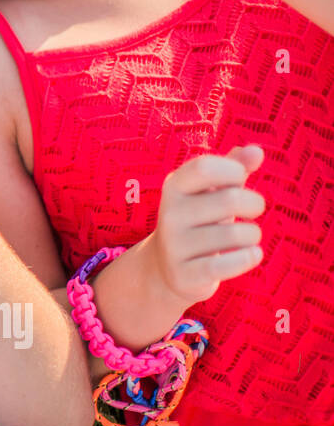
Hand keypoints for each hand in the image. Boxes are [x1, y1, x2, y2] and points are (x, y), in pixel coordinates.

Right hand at [148, 145, 266, 305]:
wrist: (168, 267)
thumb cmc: (200, 220)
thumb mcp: (213, 191)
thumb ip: (235, 167)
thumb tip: (257, 152)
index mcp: (173, 187)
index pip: (204, 167)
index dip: (233, 170)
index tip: (239, 180)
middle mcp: (169, 214)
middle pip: (230, 200)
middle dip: (255, 204)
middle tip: (254, 210)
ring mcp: (174, 245)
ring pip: (236, 235)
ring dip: (253, 235)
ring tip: (247, 237)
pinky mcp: (184, 274)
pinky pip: (226, 265)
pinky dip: (248, 258)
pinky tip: (252, 255)